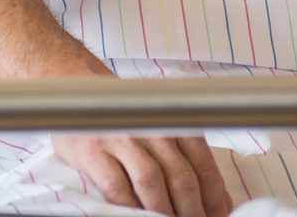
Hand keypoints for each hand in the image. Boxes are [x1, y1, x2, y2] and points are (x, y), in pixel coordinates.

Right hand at [53, 133, 231, 216]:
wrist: (77, 92)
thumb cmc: (125, 119)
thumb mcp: (160, 131)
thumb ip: (187, 160)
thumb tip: (219, 199)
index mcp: (173, 122)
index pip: (203, 165)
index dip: (213, 198)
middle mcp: (151, 127)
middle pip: (181, 177)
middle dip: (193, 211)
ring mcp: (122, 137)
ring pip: (152, 182)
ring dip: (164, 212)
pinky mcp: (93, 150)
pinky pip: (116, 187)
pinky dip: (129, 209)